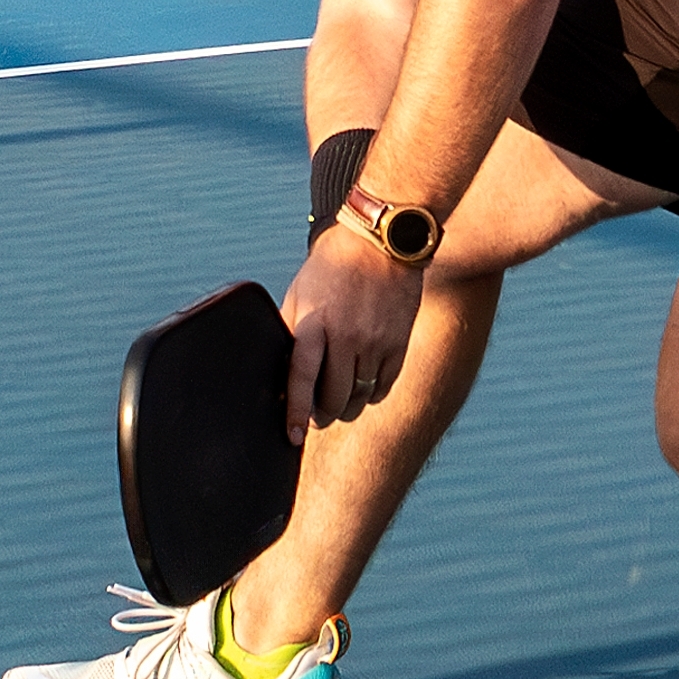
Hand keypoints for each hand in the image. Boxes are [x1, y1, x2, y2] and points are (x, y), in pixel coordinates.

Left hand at [286, 232, 422, 436]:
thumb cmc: (332, 267)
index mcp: (315, 322)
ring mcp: (376, 342)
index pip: (303, 377)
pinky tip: (363, 385)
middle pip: (334, 398)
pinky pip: (383, 388)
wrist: (381, 242)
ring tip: (338, 400)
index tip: (293, 435)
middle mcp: (347, 335)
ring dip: (346, 407)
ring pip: (360, 399)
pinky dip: (371, 394)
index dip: (297, 411)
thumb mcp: (300, 294)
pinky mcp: (399, 344)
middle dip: (321, 414)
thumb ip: (292, 332)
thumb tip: (280, 371)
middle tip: (315, 415)